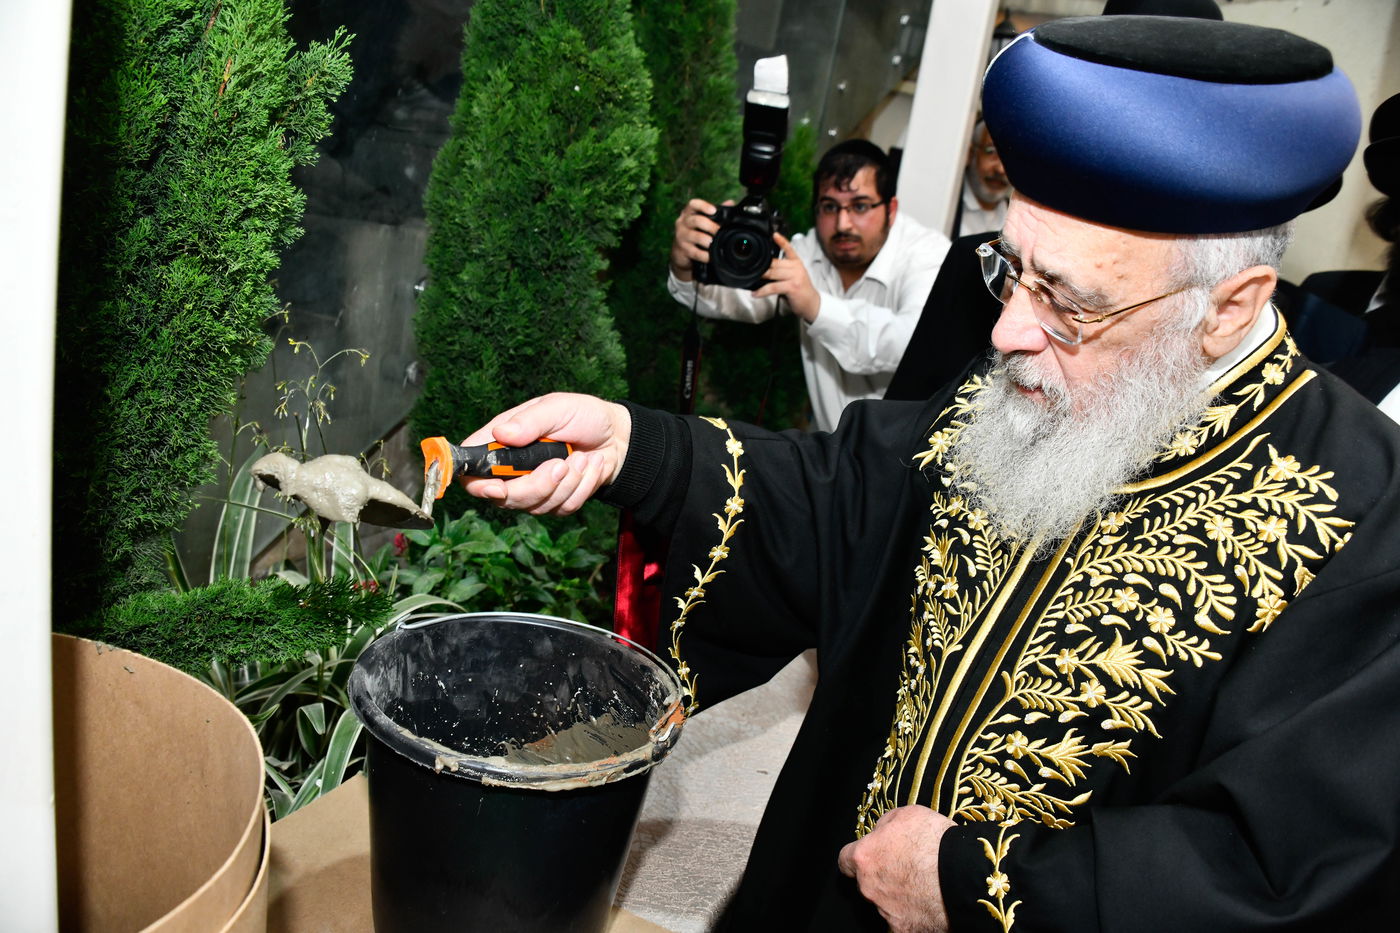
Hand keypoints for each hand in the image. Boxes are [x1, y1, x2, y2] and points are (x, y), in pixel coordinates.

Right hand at [458, 392, 630, 514]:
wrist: (618, 438)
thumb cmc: (584, 416)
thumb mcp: (558, 408)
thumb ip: (530, 421)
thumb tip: (502, 433)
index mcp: (503, 442)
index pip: (473, 470)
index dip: (477, 484)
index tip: (496, 487)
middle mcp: (513, 470)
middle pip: (503, 497)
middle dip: (536, 485)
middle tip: (560, 464)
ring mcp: (534, 488)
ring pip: (536, 506)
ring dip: (566, 483)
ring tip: (581, 458)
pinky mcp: (556, 502)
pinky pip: (562, 508)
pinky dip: (581, 487)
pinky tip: (590, 468)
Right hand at [670, 198, 724, 280]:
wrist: (680, 253)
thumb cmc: (695, 233)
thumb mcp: (703, 221)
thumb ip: (716, 212)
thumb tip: (730, 203)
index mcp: (688, 213)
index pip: (693, 204)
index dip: (703, 206)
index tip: (714, 210)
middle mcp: (682, 223)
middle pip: (696, 220)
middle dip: (710, 226)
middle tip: (719, 231)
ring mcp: (681, 236)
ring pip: (696, 237)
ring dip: (708, 241)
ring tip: (714, 243)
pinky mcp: (682, 250)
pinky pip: (696, 252)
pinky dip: (705, 255)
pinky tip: (710, 256)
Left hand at [751, 231, 819, 320]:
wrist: (812, 304)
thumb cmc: (800, 291)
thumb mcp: (793, 277)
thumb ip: (782, 271)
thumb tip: (763, 272)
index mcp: (796, 262)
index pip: (789, 249)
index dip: (781, 241)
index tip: (774, 234)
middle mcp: (796, 267)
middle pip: (774, 263)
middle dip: (762, 267)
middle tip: (751, 269)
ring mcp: (795, 276)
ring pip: (772, 273)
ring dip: (760, 278)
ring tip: (751, 280)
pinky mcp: (792, 286)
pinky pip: (773, 287)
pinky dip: (762, 291)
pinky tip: (756, 294)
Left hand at [837, 806, 954, 932]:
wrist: (963, 874)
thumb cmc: (934, 841)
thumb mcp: (906, 814)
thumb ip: (885, 825)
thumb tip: (880, 833)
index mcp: (865, 858)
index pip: (845, 860)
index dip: (859, 857)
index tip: (871, 856)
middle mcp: (869, 887)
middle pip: (866, 883)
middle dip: (881, 876)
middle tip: (906, 869)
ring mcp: (885, 912)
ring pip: (885, 903)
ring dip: (898, 896)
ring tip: (924, 885)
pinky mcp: (904, 930)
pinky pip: (902, 923)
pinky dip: (912, 916)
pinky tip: (928, 906)